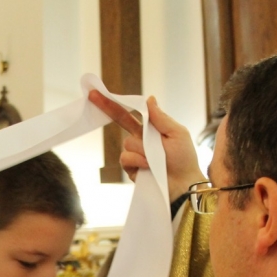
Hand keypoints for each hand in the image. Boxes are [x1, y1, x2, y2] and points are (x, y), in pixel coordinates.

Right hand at [88, 90, 206, 201]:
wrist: (183, 184)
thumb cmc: (184, 158)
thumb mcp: (177, 133)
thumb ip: (161, 118)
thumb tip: (149, 98)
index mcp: (150, 128)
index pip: (131, 112)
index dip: (117, 103)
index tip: (100, 92)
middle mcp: (140, 139)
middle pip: (120, 120)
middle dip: (107, 107)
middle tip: (92, 95)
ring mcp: (134, 154)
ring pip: (127, 143)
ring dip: (142, 149)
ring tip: (157, 158)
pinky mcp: (130, 168)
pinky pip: (126, 158)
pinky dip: (138, 161)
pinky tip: (149, 166)